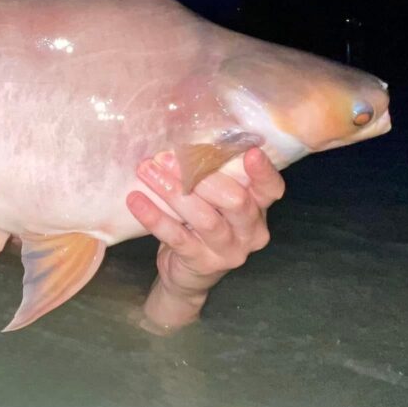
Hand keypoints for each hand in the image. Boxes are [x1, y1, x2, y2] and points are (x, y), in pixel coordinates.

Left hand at [126, 146, 284, 332]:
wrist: (187, 274)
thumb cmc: (201, 223)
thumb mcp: (214, 199)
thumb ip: (214, 174)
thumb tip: (185, 135)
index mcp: (258, 208)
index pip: (271, 188)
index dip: (263, 171)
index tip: (251, 151)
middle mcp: (250, 231)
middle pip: (235, 200)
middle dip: (199, 174)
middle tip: (166, 156)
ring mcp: (228, 250)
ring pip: (204, 217)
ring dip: (172, 190)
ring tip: (146, 170)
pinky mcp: (202, 263)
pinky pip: (177, 237)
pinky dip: (154, 217)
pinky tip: (135, 200)